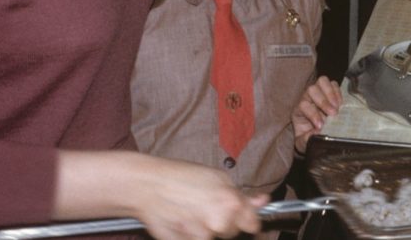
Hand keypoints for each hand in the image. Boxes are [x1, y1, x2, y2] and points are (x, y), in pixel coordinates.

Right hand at [130, 157, 266, 239]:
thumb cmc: (180, 177)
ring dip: (204, 231)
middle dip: (222, 223)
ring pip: (212, 239)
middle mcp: (220, 222)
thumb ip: (241, 195)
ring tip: (189, 213)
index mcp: (232, 203)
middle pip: (232, 233)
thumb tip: (263, 202)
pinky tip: (181, 223)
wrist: (147, 185)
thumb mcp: (216, 177)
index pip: (253, 225)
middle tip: (204, 207)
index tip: (239, 217)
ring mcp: (203, 237)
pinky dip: (189, 237)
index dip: (245, 220)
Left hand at [292, 76, 342, 153]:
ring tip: (338, 107)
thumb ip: (306, 140)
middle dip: (323, 101)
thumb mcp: (303, 143)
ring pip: (322, 81)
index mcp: (298, 110)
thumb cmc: (307, 138)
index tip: (321, 126)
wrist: (314, 136)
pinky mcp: (329, 92)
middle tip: (333, 114)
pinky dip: (338, 92)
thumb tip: (316, 134)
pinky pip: (333, 84)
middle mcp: (307, 98)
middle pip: (312, 89)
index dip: (313, 114)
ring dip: (331, 93)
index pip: (303, 105)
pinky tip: (341, 104)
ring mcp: (318, 93)